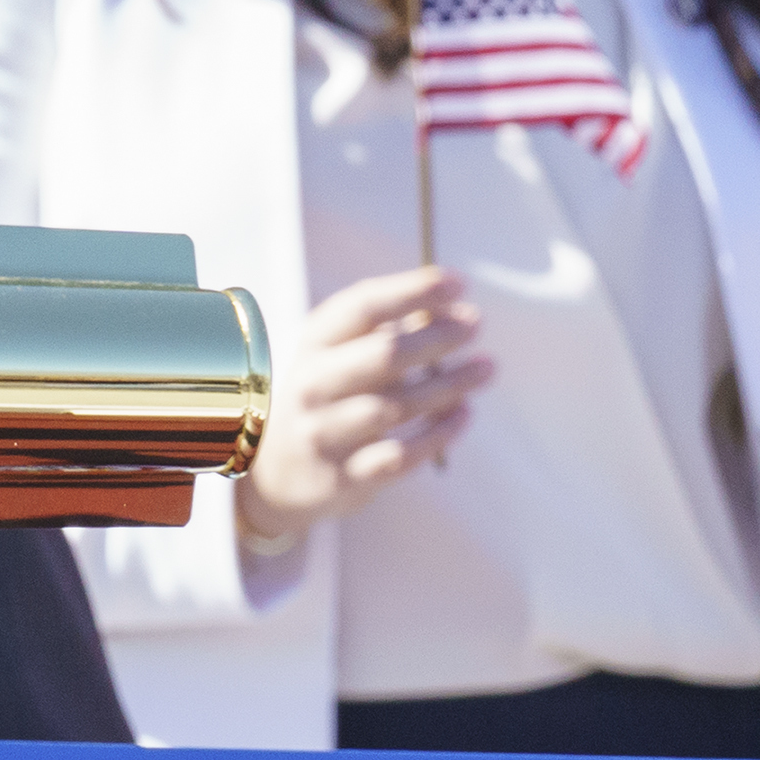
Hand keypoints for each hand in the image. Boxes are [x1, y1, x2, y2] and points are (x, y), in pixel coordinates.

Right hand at [235, 268, 493, 552]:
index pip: (360, 309)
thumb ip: (390, 333)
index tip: (457, 283)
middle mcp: (312, 387)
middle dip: (436, 337)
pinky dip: (437, 434)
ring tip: (486, 367)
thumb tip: (453, 311)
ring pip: (395, 406)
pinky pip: (399, 455)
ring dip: (449, 385)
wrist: (274, 475)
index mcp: (312, 348)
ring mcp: (323, 434)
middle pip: (383, 355)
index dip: (411, 291)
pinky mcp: (342, 477)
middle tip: (475, 324)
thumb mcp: (339, 359)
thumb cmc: (324, 401)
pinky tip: (463, 415)